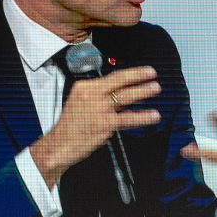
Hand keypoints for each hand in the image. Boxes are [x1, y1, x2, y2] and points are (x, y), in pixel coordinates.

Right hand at [30, 66, 162, 187]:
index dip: (128, 74)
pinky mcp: (106, 123)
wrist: (60, 144)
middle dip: (138, 75)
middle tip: (152, 73)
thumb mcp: (78, 102)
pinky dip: (143, 117)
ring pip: (126, 96)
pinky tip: (152, 116)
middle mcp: (92, 94)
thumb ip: (96, 96)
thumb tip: (117, 92)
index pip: (110, 77)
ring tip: (156, 88)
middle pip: (119, 80)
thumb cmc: (70, 126)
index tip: (140, 72)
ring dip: (143, 91)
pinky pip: (128, 118)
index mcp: (84, 87)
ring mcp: (99, 108)